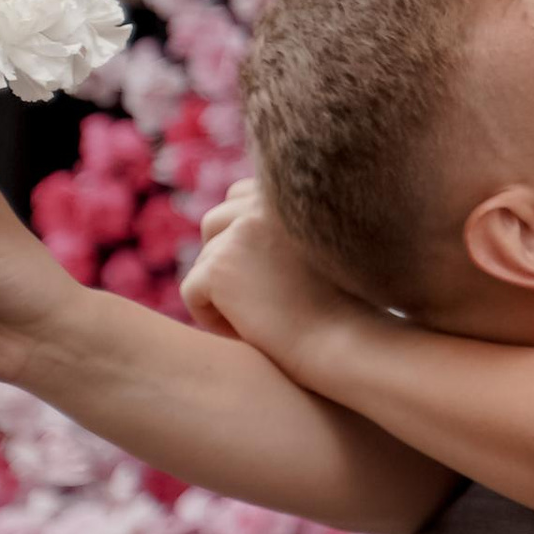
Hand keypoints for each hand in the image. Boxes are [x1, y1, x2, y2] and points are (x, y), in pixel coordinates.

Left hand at [179, 176, 360, 376]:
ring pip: (204, 260)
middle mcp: (261, 203)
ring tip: (255, 318)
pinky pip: (191, 290)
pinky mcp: (219, 267)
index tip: (268, 275)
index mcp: (288, 193)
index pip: (239, 196)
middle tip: (254, 297)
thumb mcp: (315, 247)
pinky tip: (244, 332)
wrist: (342, 340)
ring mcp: (238, 233)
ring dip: (221, 290)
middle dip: (223, 259)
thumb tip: (226, 223)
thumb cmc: (339, 304)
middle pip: (214, 223)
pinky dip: (209, 316)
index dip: (242, 237)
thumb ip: (278, 227)